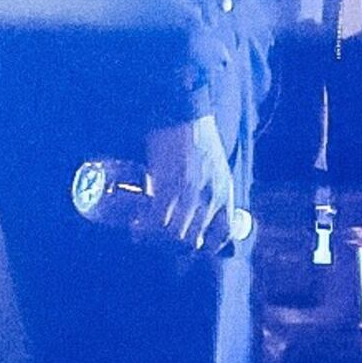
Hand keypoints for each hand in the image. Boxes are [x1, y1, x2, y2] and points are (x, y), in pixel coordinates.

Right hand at [140, 113, 244, 254]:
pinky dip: (145, 228)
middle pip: (194, 240)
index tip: (193, 245)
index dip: (209, 246)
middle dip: (174, 244)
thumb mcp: (215, 167)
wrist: (182, 116)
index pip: (224, 234)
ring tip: (144, 233)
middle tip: (159, 239)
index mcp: (225, 192)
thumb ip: (210, 190)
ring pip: (174, 236)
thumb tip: (197, 212)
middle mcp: (211, 199)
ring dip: (157, 239)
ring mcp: (190, 196)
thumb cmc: (196, 138)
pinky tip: (136, 226)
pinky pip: (158, 222)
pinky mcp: (169, 189)